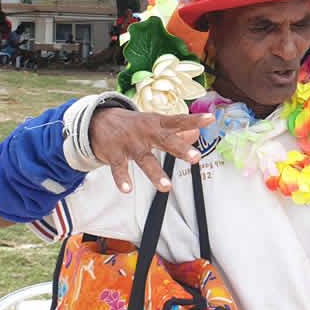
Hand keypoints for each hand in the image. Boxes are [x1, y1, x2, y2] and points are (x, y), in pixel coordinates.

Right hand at [89, 108, 213, 193]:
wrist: (98, 121)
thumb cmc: (133, 125)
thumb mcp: (154, 124)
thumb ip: (176, 131)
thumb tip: (196, 134)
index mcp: (157, 123)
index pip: (178, 121)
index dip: (194, 120)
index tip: (211, 119)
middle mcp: (145, 132)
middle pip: (165, 140)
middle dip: (180, 149)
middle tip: (196, 157)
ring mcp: (129, 143)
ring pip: (144, 159)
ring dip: (155, 173)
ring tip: (166, 187)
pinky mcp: (114, 154)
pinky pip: (119, 168)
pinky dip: (122, 179)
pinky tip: (127, 189)